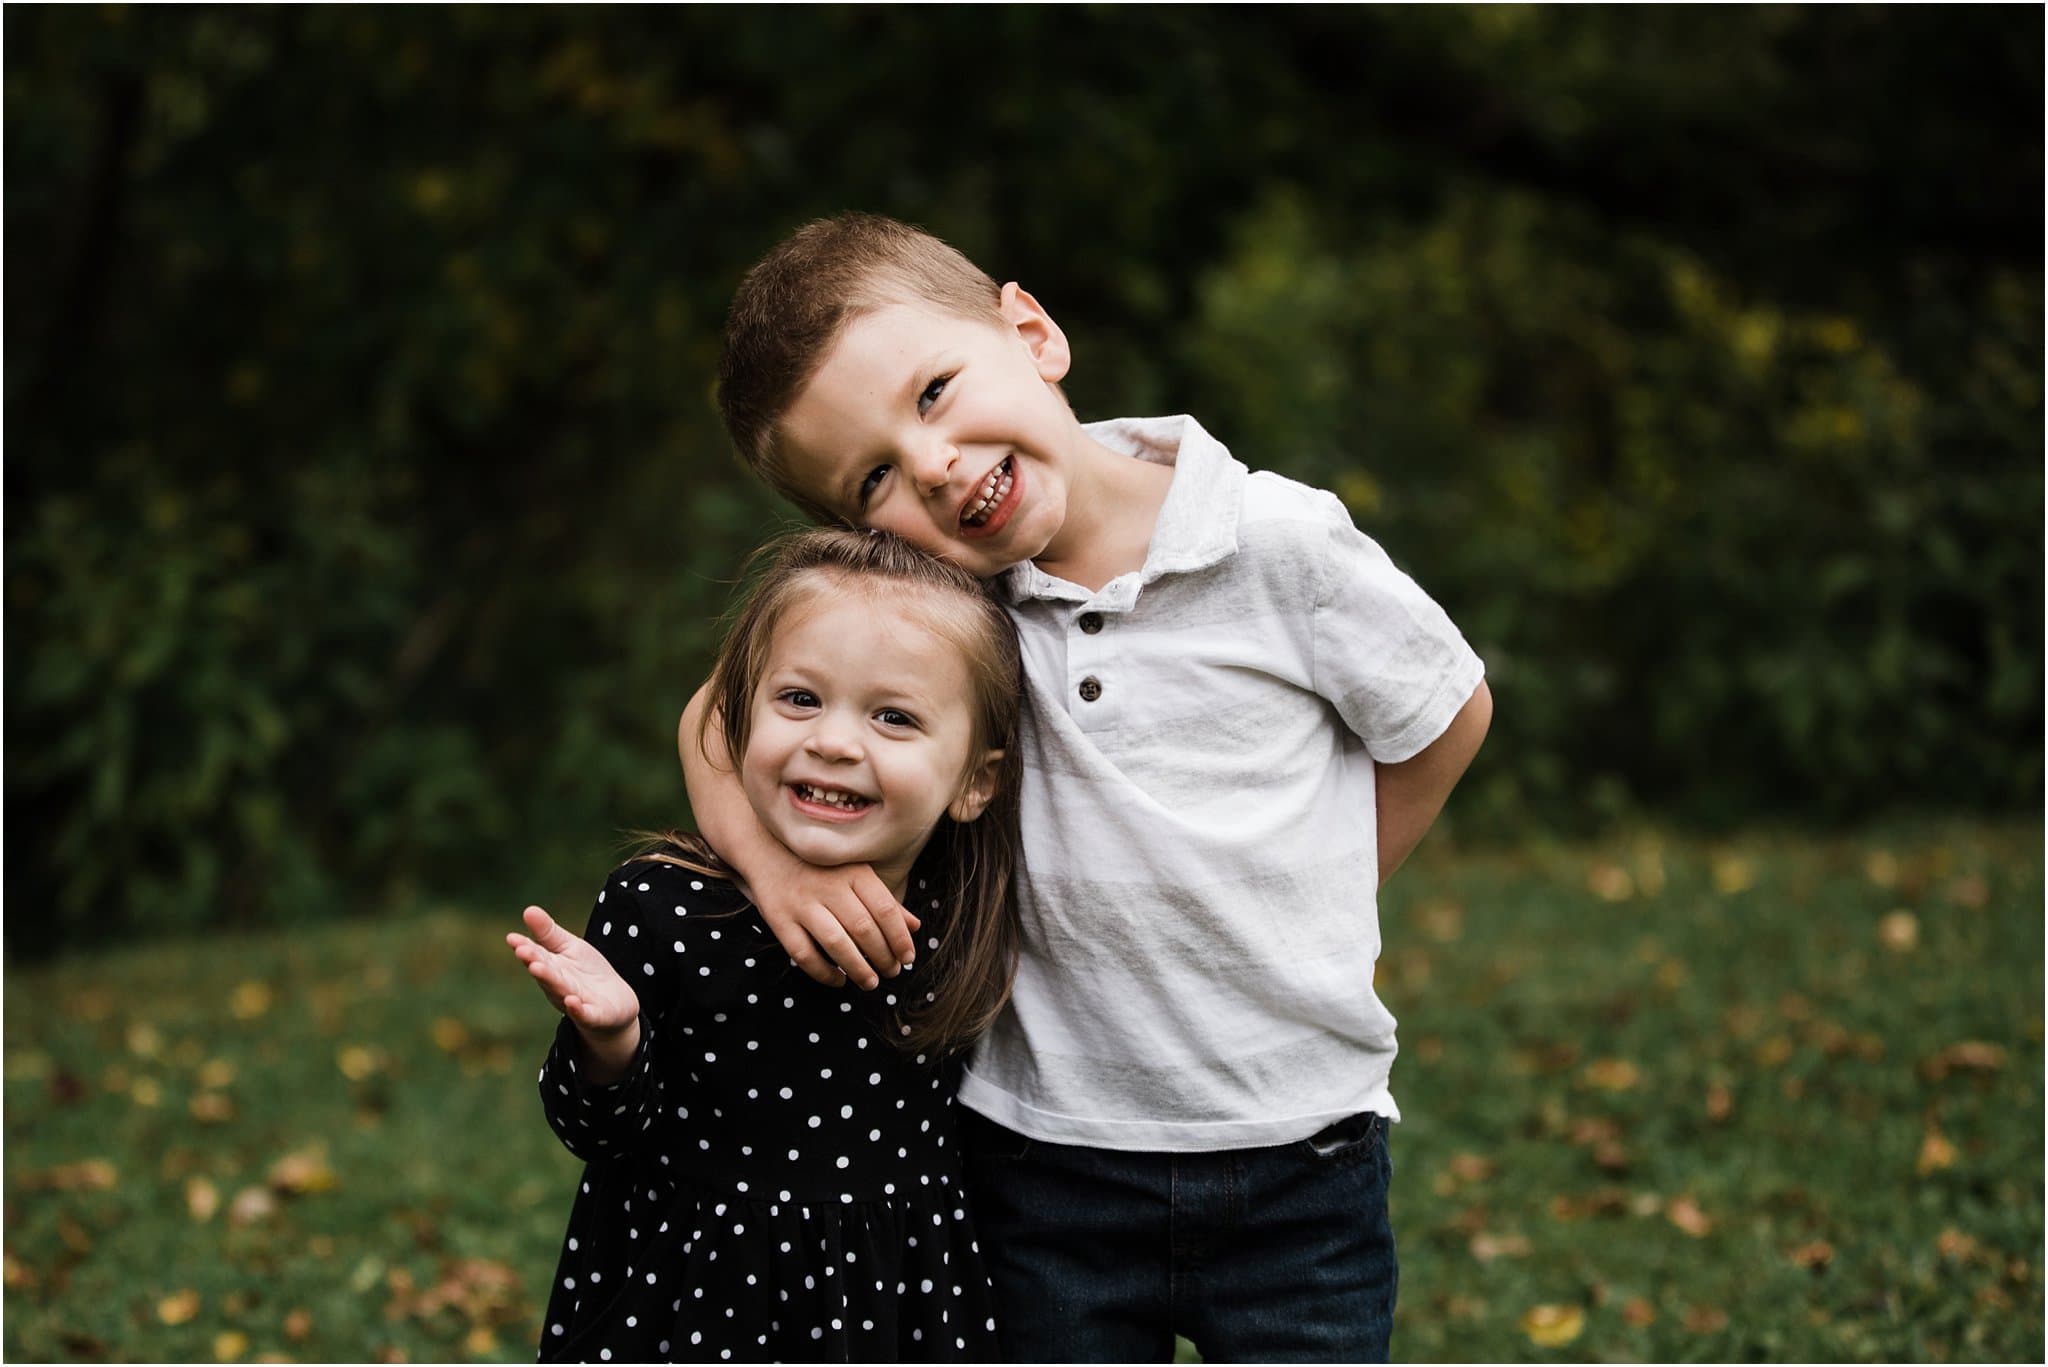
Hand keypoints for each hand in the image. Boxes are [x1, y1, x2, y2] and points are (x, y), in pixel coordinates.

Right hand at [506, 906, 639, 1035]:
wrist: (615, 1006)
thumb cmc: (586, 974)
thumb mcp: (570, 948)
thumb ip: (549, 933)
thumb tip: (528, 909)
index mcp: (551, 968)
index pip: (536, 956)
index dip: (525, 947)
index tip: (512, 938)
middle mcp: (558, 986)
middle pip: (545, 973)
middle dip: (534, 962)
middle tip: (522, 950)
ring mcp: (575, 1002)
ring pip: (561, 991)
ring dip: (549, 981)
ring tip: (537, 968)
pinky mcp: (594, 1016)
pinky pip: (584, 1014)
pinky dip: (577, 1009)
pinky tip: (571, 1001)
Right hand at [756, 863, 921, 990]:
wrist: (767, 848)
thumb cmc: (822, 867)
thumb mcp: (856, 873)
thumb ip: (884, 900)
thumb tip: (915, 927)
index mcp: (854, 872)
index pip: (885, 909)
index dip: (900, 938)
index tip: (908, 957)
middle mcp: (829, 886)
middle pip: (863, 929)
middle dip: (883, 957)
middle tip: (892, 972)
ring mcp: (802, 903)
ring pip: (836, 943)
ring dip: (858, 968)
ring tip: (871, 982)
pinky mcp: (779, 919)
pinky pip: (803, 953)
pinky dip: (823, 972)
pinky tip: (838, 980)